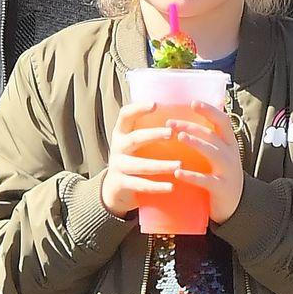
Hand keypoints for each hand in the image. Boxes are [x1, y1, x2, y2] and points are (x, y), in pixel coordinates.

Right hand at [101, 101, 191, 218]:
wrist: (113, 189)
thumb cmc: (132, 159)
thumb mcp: (134, 143)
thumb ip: (148, 130)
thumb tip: (177, 114)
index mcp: (121, 133)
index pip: (125, 115)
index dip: (138, 108)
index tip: (155, 104)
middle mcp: (118, 148)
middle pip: (134, 139)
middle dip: (153, 135)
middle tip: (171, 133)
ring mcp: (118, 167)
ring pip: (140, 165)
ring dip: (160, 165)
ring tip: (179, 164)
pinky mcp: (122, 184)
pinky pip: (140, 185)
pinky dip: (156, 187)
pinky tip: (171, 187)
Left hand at [164, 103, 244, 223]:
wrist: (237, 206)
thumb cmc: (221, 176)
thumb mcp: (220, 156)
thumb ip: (209, 141)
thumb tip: (187, 122)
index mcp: (229, 144)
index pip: (223, 121)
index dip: (210, 110)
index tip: (193, 102)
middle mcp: (230, 154)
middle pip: (212, 135)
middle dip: (192, 126)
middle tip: (170, 123)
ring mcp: (227, 171)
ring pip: (213, 153)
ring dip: (196, 143)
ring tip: (180, 137)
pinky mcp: (221, 188)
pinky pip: (206, 180)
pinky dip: (192, 176)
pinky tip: (178, 173)